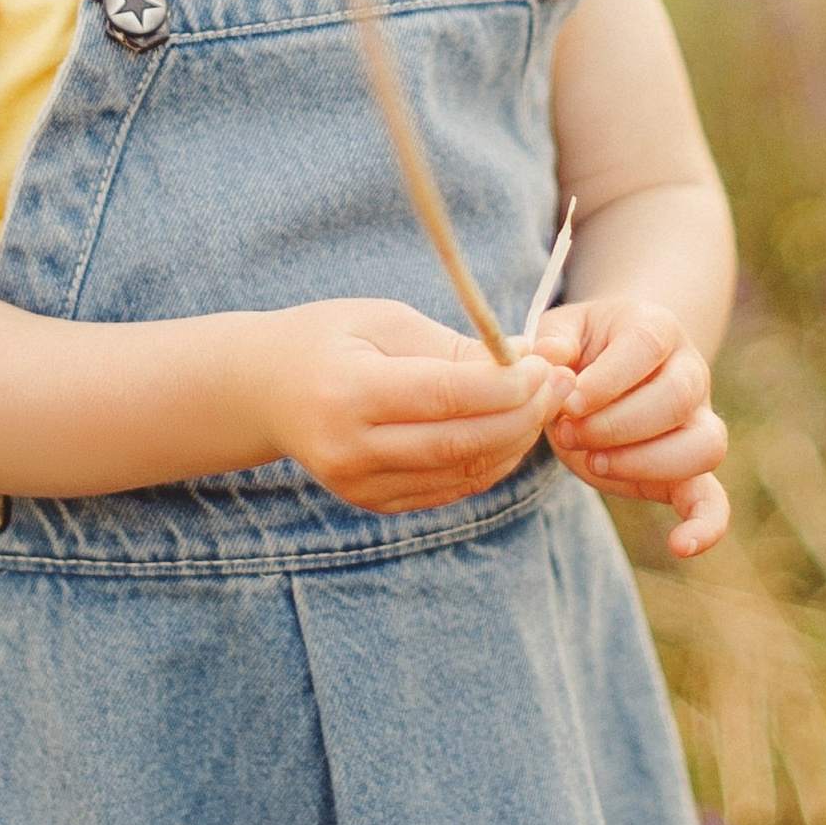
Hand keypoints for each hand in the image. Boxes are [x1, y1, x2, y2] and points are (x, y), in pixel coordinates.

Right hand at [264, 300, 564, 515]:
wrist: (264, 390)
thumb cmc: (330, 338)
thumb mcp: (385, 321)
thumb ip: (455, 347)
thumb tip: (533, 361)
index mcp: (348, 392)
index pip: (446, 396)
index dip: (508, 385)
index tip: (547, 366)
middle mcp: (350, 448)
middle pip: (461, 441)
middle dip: (524, 415)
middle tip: (561, 386)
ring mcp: (359, 484)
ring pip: (463, 472)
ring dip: (516, 441)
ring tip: (543, 404)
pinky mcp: (373, 503)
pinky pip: (450, 489)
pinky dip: (491, 462)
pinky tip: (510, 431)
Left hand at [530, 298, 729, 559]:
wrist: (605, 371)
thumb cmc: (581, 351)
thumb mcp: (562, 332)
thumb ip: (552, 341)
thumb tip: (549, 361)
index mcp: (656, 329)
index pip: (646, 348)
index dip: (606, 379)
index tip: (568, 401)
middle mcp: (689, 372)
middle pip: (676, 398)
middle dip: (614, 424)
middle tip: (568, 431)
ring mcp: (697, 423)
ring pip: (703, 446)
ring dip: (643, 462)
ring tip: (593, 461)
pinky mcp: (689, 471)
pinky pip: (713, 501)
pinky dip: (705, 526)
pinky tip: (680, 546)